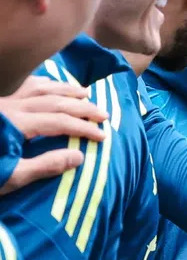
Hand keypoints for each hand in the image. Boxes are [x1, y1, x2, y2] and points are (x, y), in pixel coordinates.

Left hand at [0, 77, 109, 194]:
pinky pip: (21, 85)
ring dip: (65, 89)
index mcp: (17, 125)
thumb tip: (80, 156)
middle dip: (82, 107)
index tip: (104, 136)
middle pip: (55, 101)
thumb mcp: (9, 178)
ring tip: (84, 92)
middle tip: (103, 114)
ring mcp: (2, 102)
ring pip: (39, 87)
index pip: (61, 122)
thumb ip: (44, 166)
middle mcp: (10, 107)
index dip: (84, 128)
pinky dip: (40, 82)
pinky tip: (49, 84)